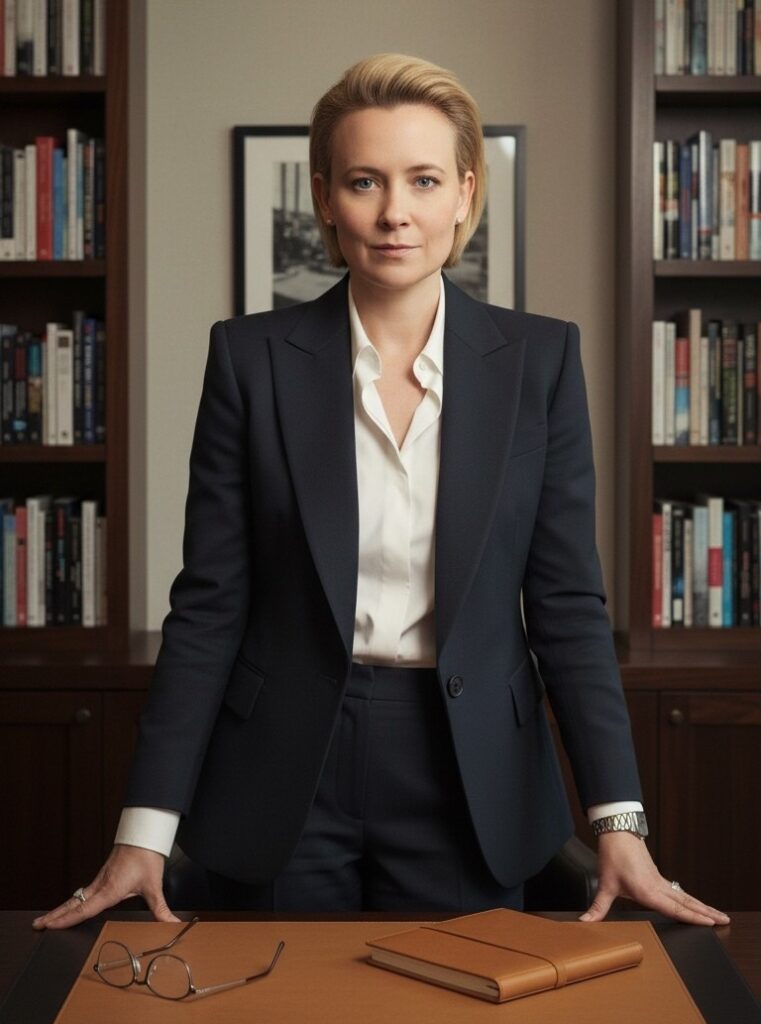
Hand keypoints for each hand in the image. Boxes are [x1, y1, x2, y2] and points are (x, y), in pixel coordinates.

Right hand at [31, 844, 180, 929]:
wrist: (143, 835)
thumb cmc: (146, 856)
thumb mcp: (154, 885)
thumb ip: (161, 909)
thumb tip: (172, 924)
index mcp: (110, 890)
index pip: (85, 909)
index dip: (67, 919)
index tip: (50, 926)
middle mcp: (101, 885)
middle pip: (73, 904)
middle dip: (55, 916)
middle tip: (37, 925)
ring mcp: (100, 880)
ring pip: (76, 898)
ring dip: (61, 909)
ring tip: (46, 919)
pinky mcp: (103, 876)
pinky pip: (83, 892)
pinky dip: (72, 901)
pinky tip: (71, 906)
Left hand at [579, 832, 729, 926]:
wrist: (617, 831)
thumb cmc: (613, 855)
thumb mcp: (605, 884)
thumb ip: (597, 907)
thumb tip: (586, 922)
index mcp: (648, 891)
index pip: (674, 909)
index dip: (692, 917)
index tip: (709, 923)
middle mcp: (658, 887)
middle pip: (686, 903)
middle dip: (705, 913)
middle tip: (724, 921)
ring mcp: (660, 881)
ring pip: (685, 896)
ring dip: (702, 906)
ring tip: (718, 915)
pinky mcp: (657, 877)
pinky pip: (679, 891)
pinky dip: (690, 899)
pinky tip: (695, 904)